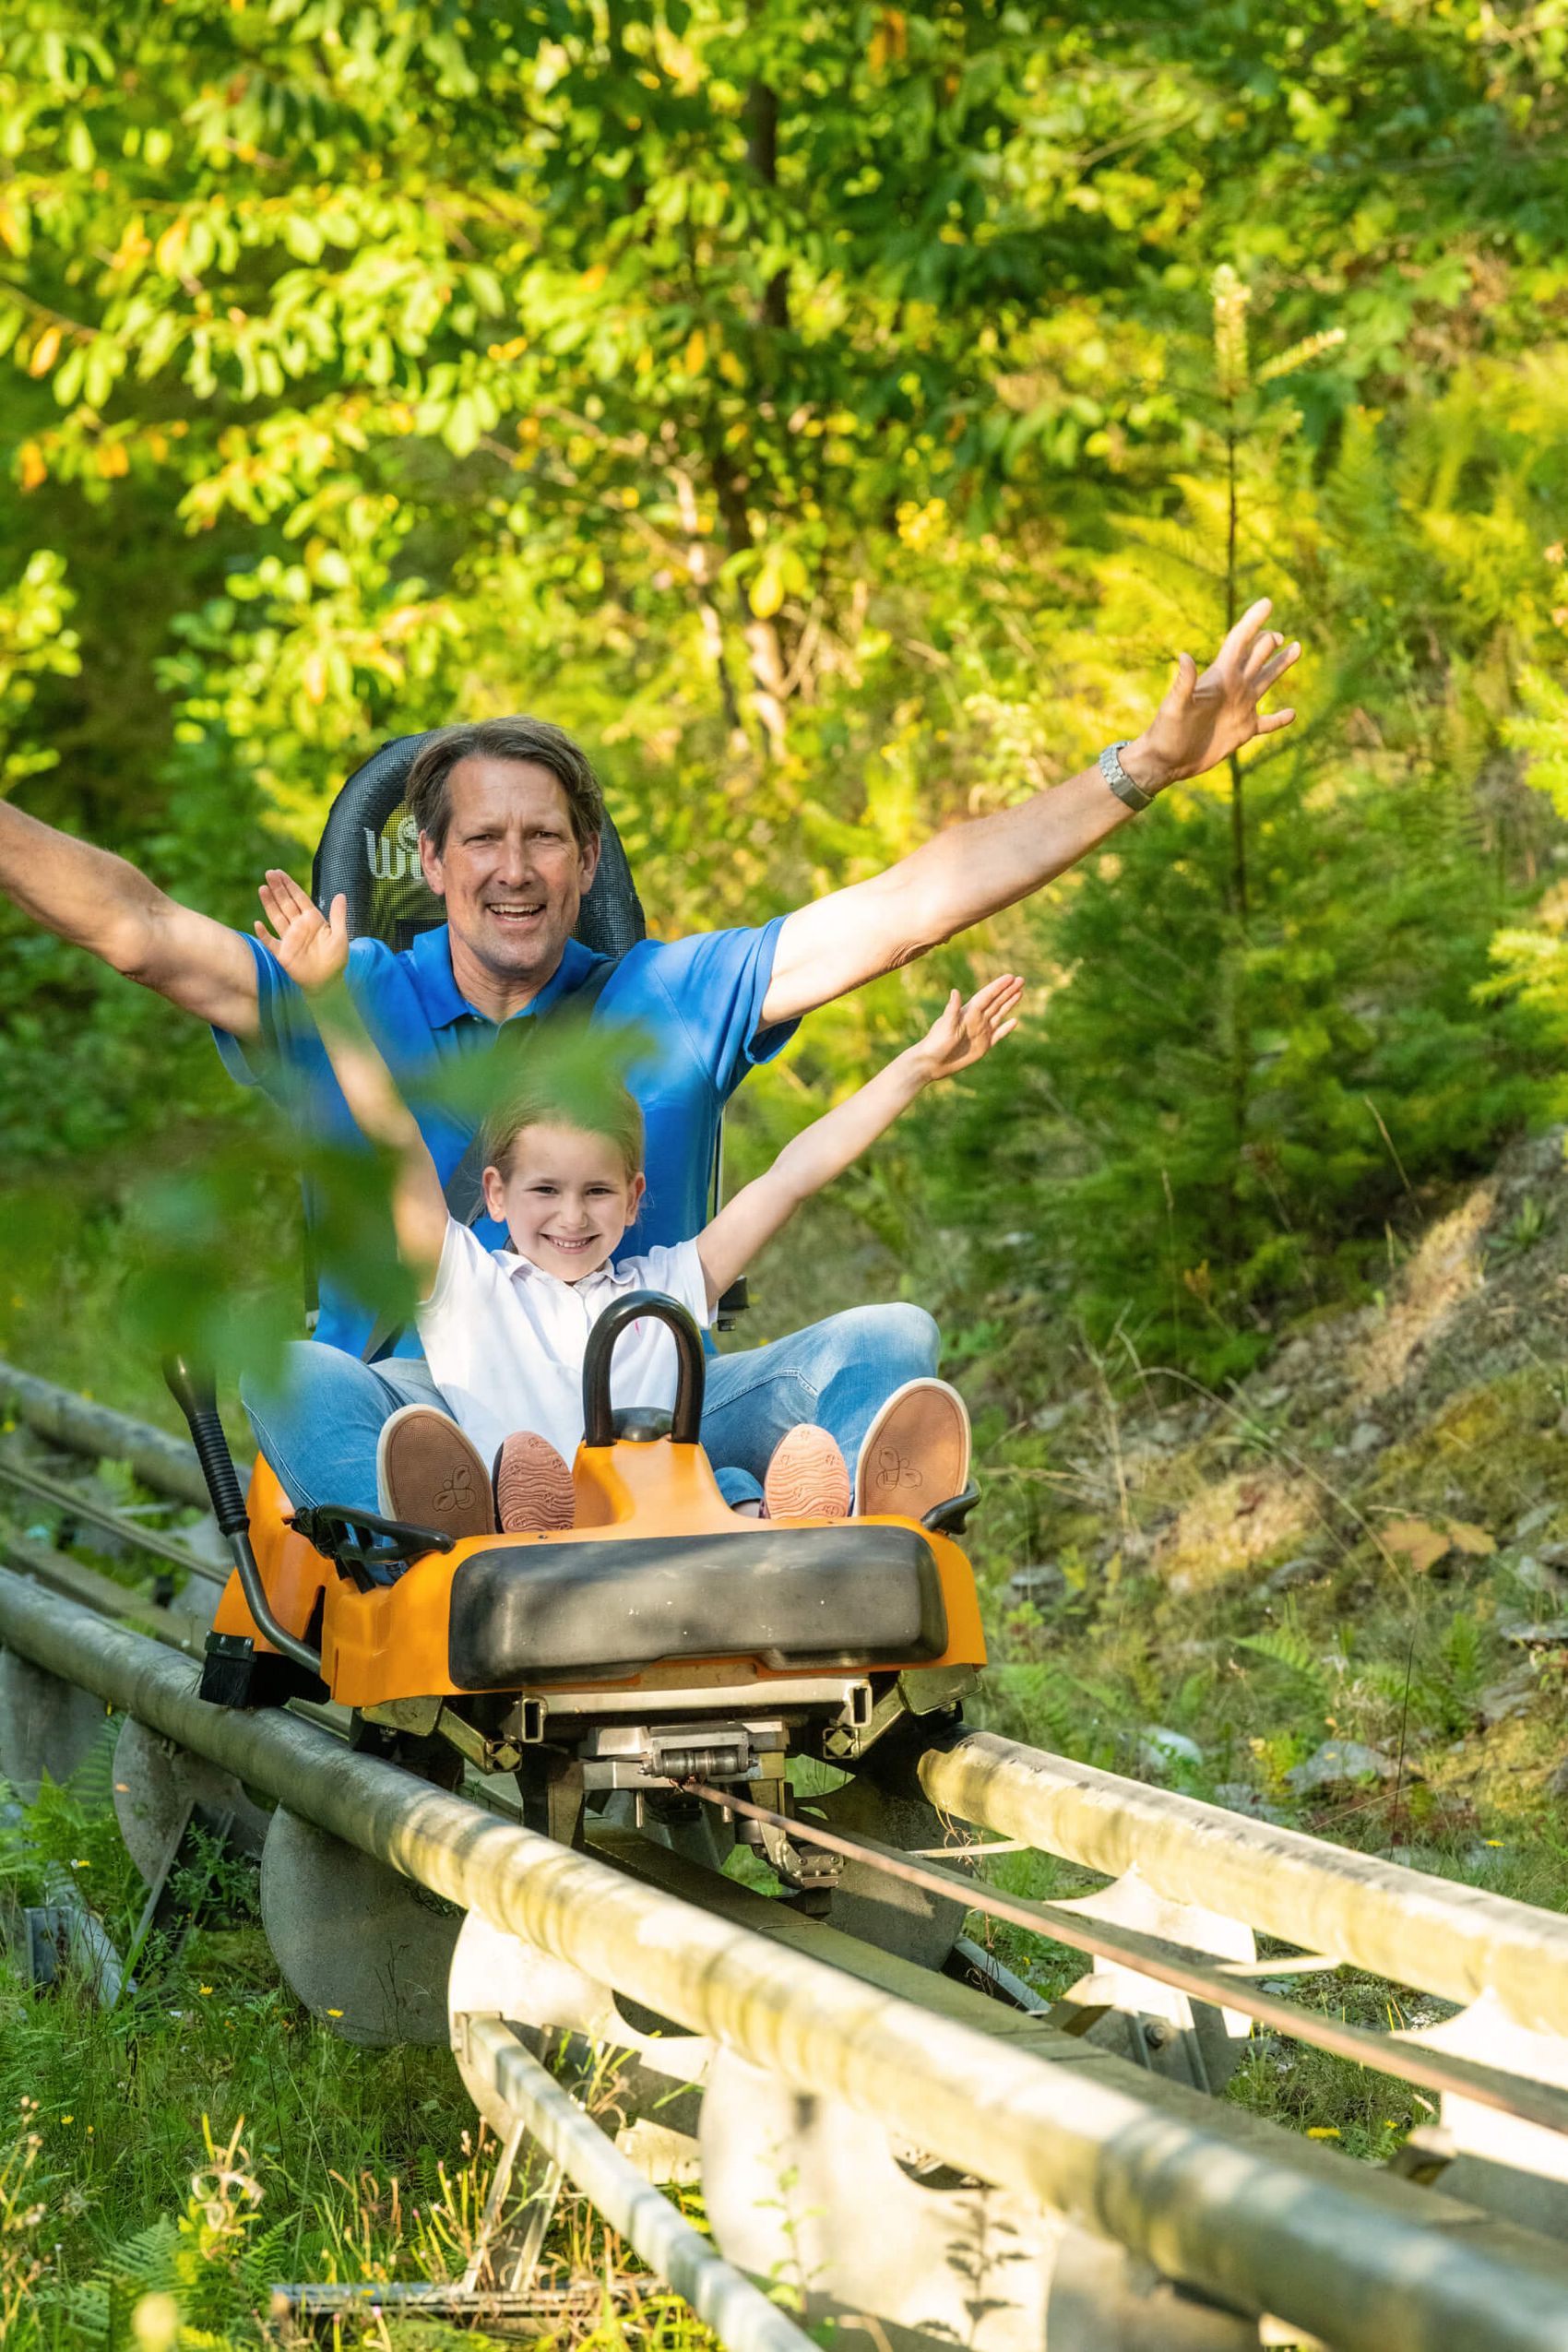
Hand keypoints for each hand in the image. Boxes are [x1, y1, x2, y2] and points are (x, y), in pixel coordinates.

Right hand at [255, 869, 348, 993]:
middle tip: (269, 873)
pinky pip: (270, 942)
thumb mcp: (340, 936)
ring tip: (262, 888)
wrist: (328, 983)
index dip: (289, 885)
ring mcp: (289, 938)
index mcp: (313, 920)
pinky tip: (258, 923)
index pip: (299, 898)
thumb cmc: (336, 960)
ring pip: (276, 917)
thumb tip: (341, 895)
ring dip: (269, 904)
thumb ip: (338, 916)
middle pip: (286, 903)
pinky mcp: (282, 953)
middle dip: (277, 888)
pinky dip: (264, 934)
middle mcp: (299, 926)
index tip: (279, 872)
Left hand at [915, 974, 1023, 1080]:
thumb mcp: (945, 1026)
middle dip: (1008, 991)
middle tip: (1021, 980)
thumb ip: (952, 1009)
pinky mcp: (983, 1045)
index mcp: (968, 1013)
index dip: (998, 986)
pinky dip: (1007, 1028)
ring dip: (1009, 1004)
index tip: (1010, 977)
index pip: (987, 996)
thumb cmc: (935, 1043)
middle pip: (996, 1002)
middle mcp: (976, 1019)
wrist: (932, 1063)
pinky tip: (1015, 1020)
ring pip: (999, 1014)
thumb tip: (955, 991)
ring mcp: (981, 1032)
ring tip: (1020, 993)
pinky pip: (999, 1034)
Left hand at [1121, 599, 1298, 790]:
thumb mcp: (1174, 707)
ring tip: (1296, 648)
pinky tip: (1293, 714)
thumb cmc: (1166, 732)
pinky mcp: (1243, 730)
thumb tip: (1185, 656)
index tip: (1267, 602)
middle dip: (1268, 642)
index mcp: (1219, 677)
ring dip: (1280, 665)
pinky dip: (1280, 719)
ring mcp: (1240, 708)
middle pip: (1256, 657)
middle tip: (1278, 634)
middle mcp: (1233, 688)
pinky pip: (1268, 723)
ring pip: (1266, 681)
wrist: (1166, 761)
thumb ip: (1183, 683)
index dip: (1252, 621)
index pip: (1240, 641)